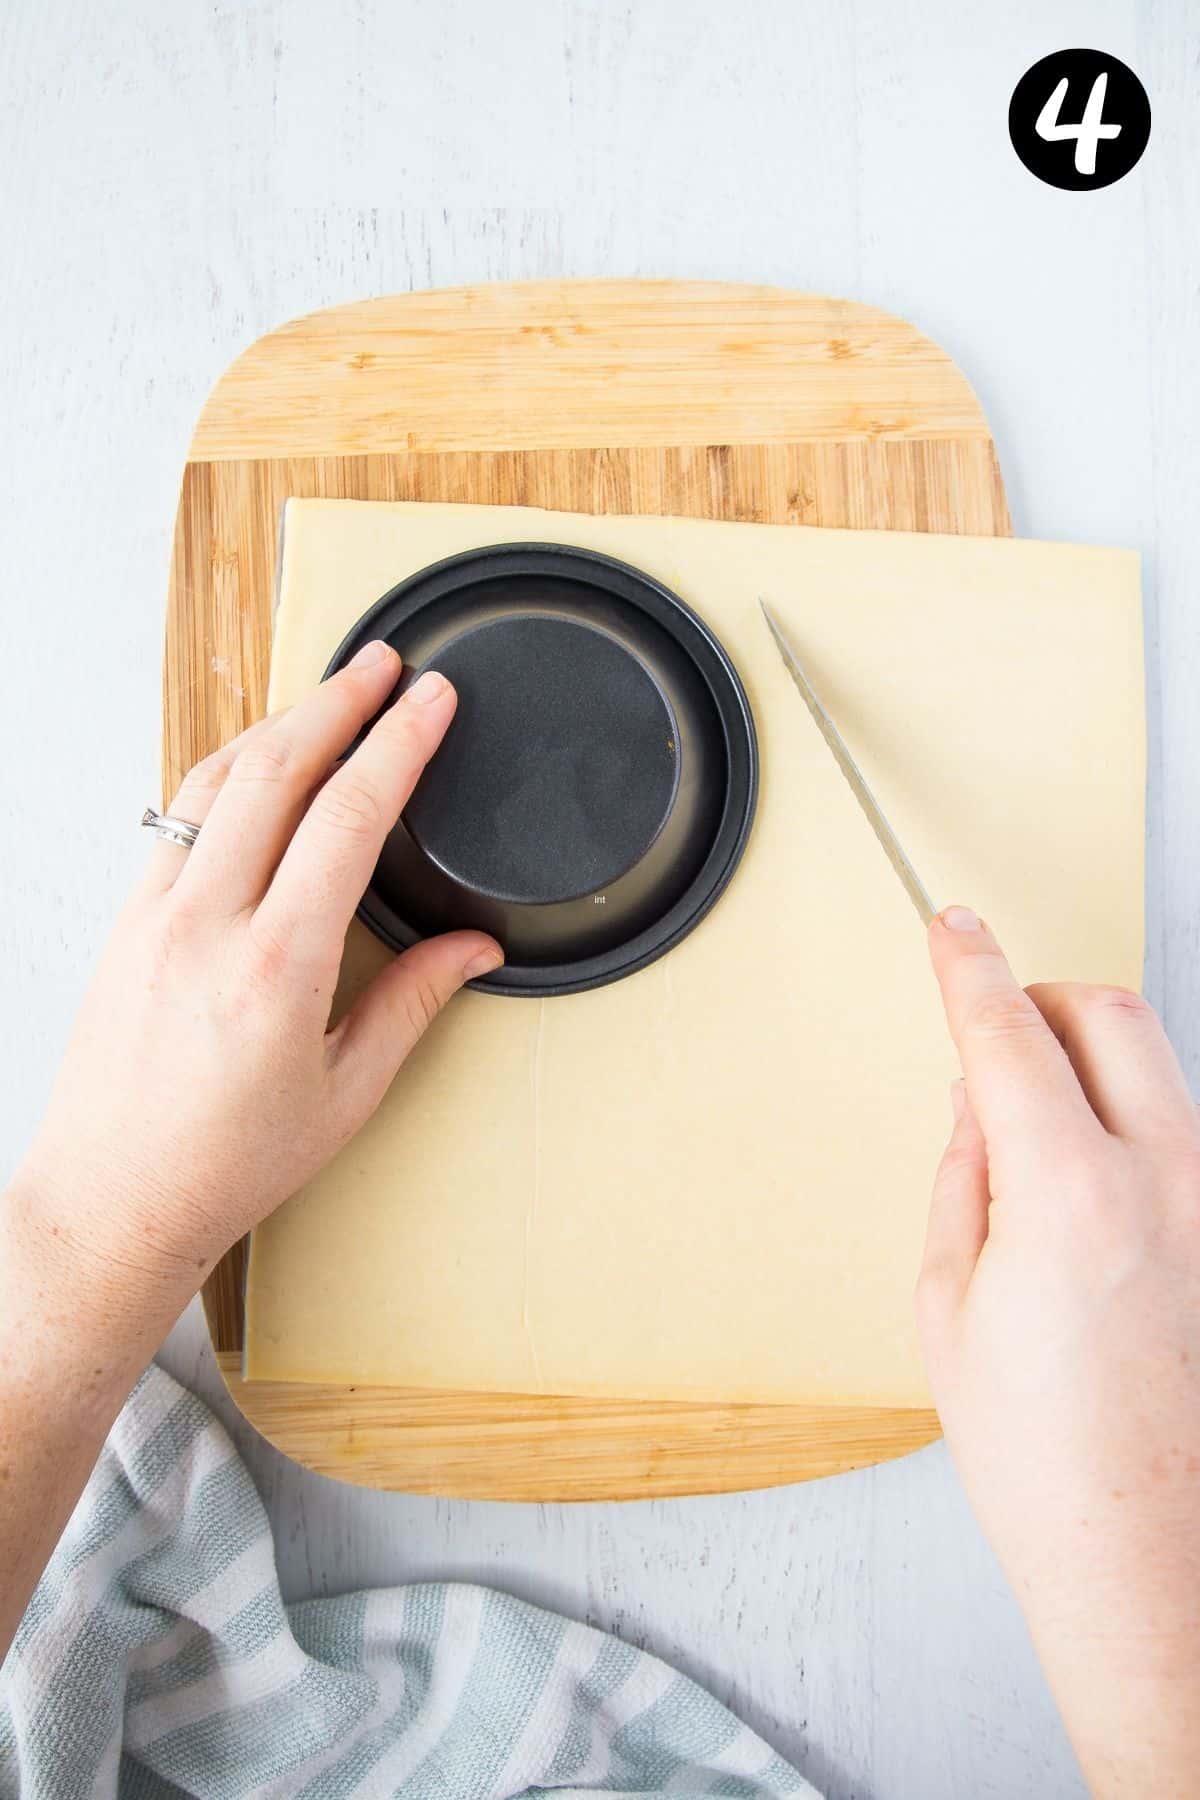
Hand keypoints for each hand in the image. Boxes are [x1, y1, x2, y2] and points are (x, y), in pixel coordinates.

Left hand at [16, 641, 501, 1307]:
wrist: (111, 1199)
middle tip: (383, 663)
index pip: (350, 817)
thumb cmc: (224, 1163)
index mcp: (278, 967)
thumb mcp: (345, 1092)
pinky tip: (254, 761)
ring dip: (279, 723)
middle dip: (338, 701)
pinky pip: (179, 817)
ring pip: (217, 780)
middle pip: (278, 770)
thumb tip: (472, 949)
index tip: (430, 699)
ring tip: (326, 694)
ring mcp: (156, 915)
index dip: (398, 744)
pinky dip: (226, 770)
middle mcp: (208, 925)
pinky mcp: (126, 921)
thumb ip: (412, 1002)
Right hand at [920, 907, 1199, 1796]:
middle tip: (993, 1028)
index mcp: (1071, 1195)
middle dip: (1041, 996)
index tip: (952, 928)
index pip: (1006, 1031)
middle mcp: (1166, 1182)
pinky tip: (1087, 1179)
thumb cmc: (1045, 1458)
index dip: (967, 965)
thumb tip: (976, 1102)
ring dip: (1088, 1060)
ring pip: (1157, 1063)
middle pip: (1110, 1011)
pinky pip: (1181, 1128)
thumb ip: (963, 1174)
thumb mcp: (948, 1303)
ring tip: (1034, 1130)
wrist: (1148, 1554)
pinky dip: (1128, 1117)